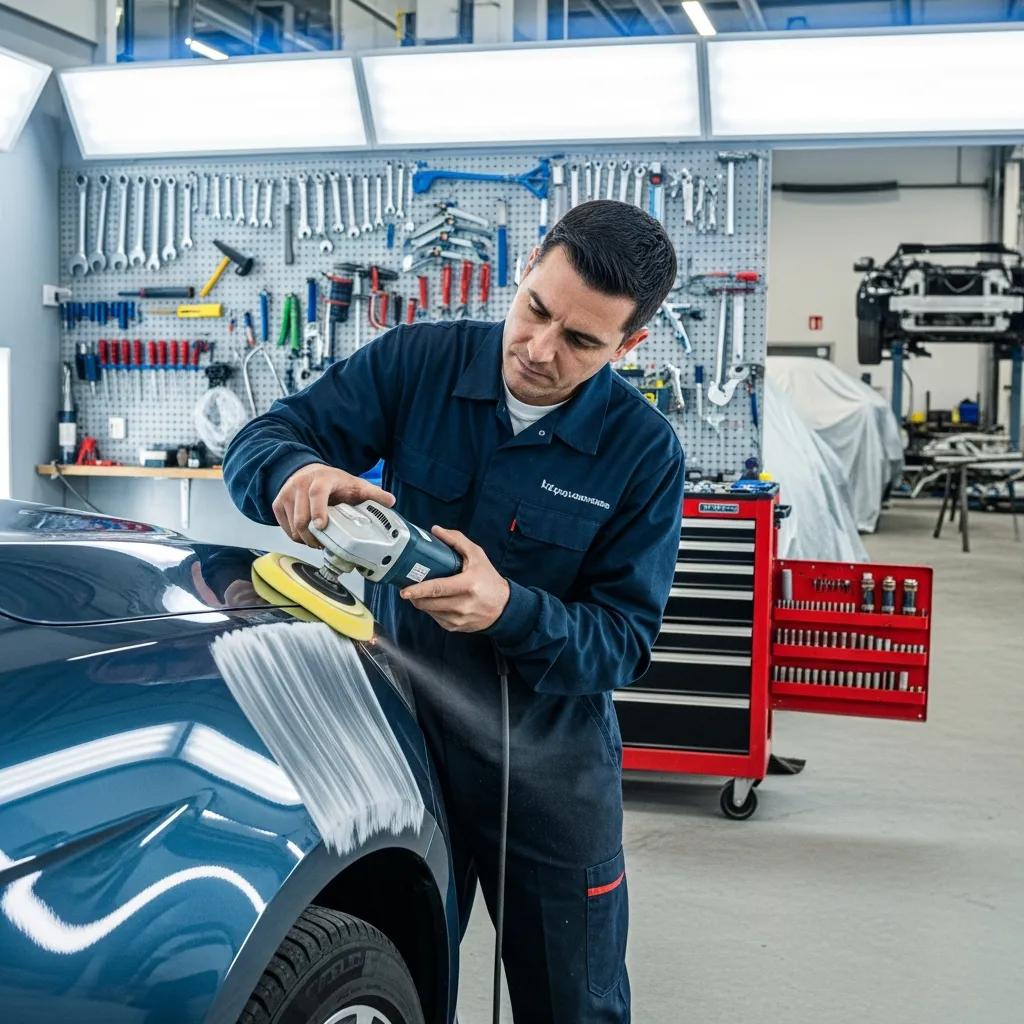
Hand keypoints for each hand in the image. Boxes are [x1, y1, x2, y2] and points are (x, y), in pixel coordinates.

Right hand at [272, 463, 394, 547]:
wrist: (308, 472)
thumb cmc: (334, 482)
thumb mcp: (355, 485)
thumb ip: (373, 493)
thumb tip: (391, 501)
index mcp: (321, 479)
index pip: (316, 494)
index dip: (318, 511)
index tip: (322, 526)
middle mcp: (300, 484)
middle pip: (302, 517)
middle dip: (314, 536)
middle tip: (325, 544)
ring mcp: (287, 494)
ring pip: (293, 526)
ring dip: (306, 539)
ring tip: (319, 541)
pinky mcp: (278, 503)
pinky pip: (285, 528)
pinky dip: (296, 536)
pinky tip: (308, 536)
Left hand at [399, 526, 509, 632]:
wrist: (503, 607)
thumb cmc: (489, 579)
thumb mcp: (477, 555)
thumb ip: (457, 540)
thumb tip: (436, 530)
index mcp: (468, 585)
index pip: (437, 589)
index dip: (418, 590)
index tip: (404, 591)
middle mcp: (463, 604)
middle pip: (428, 603)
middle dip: (415, 596)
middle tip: (408, 588)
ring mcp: (459, 618)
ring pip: (429, 611)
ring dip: (422, 602)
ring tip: (422, 592)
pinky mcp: (455, 627)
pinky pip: (435, 618)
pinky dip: (431, 609)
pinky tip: (435, 601)